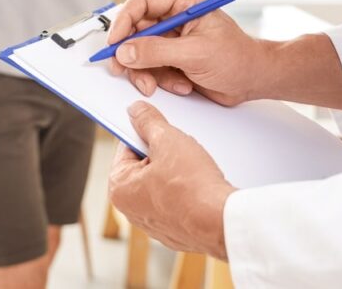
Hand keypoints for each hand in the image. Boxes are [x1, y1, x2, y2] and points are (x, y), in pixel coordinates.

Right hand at [108, 0, 271, 105]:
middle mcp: (175, 17)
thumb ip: (157, 51)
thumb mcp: (195, 54)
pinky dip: (161, 80)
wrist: (254, 81)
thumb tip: (125, 51)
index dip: (124, 21)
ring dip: (148, 72)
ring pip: (140, 52)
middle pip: (135, 29)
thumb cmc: (238, 59)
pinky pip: (151, 68)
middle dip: (131, 53)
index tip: (115, 42)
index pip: (142, 2)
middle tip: (123, 69)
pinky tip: (182, 85)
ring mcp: (172, 39)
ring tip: (163, 84)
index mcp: (184, 2)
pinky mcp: (172, 59)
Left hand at [109, 101, 235, 258]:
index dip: (144, 132)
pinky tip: (198, 184)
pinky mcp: (175, 231)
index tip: (157, 126)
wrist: (221, 222)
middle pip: (143, 166)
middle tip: (178, 147)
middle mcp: (131, 210)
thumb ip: (148, 121)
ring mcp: (154, 223)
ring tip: (191, 166)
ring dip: (175, 170)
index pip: (126, 147)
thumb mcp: (167, 140)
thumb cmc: (191, 185)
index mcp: (120, 189)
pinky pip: (176, 201)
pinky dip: (186, 190)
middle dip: (161, 153)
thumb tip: (136, 110)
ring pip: (161, 183)